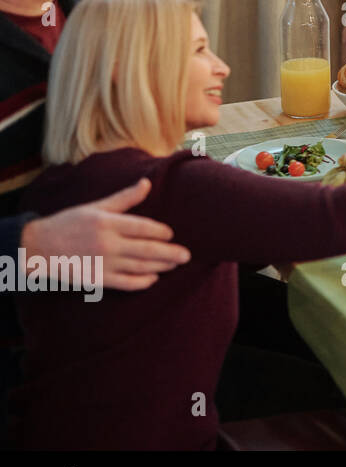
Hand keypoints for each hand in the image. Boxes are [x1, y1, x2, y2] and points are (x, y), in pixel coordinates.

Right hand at [18, 179, 190, 290]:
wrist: (38, 247)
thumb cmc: (69, 222)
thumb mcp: (97, 206)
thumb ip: (125, 198)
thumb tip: (147, 183)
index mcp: (108, 223)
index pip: (144, 228)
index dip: (161, 232)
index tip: (170, 234)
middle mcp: (108, 243)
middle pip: (147, 250)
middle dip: (170, 253)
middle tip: (186, 255)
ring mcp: (103, 263)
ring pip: (139, 267)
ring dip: (160, 267)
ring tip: (175, 265)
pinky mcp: (97, 279)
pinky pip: (125, 283)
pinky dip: (141, 282)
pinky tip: (152, 279)